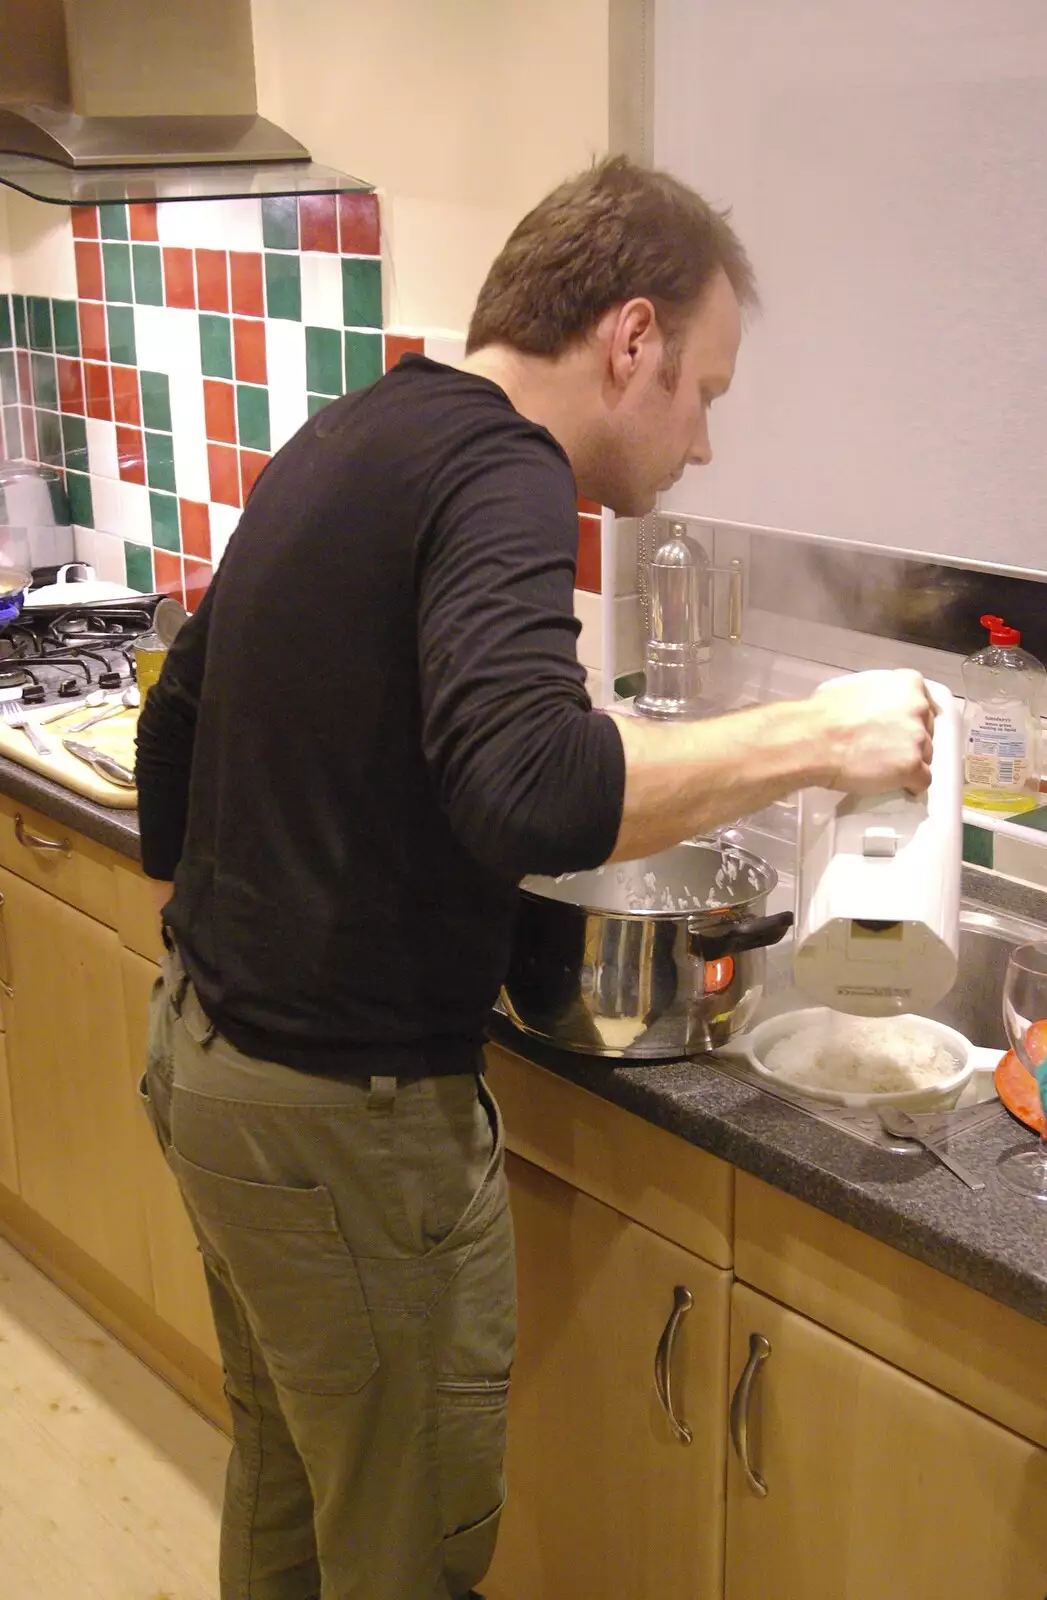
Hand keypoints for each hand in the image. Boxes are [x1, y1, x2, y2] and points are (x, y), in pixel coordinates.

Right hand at [812, 669, 934, 794]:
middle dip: (910, 742)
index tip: (898, 730)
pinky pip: (922, 781)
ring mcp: (918, 739)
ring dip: (908, 763)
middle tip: (885, 750)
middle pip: (926, 732)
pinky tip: (894, 784)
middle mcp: (918, 708)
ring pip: (925, 757)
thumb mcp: (858, 688)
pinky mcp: (913, 767)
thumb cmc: (825, 714)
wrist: (814, 739)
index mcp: (908, 684)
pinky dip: (910, 785)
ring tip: (883, 768)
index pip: (924, 705)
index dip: (911, 721)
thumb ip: (880, 698)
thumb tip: (879, 712)